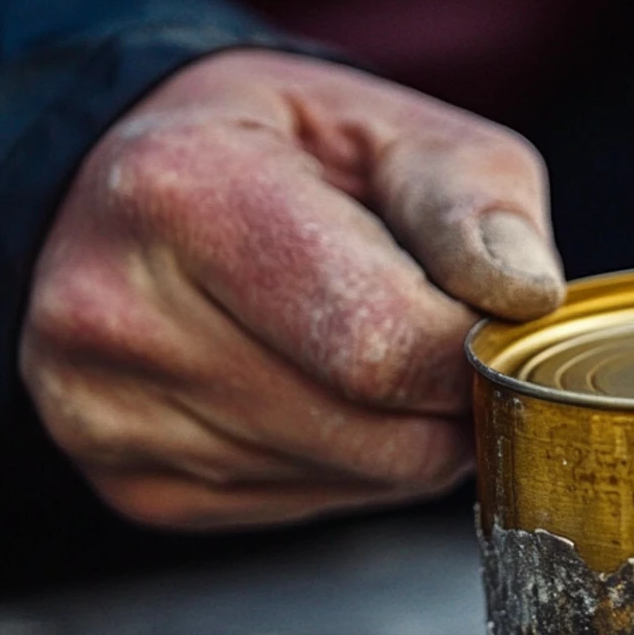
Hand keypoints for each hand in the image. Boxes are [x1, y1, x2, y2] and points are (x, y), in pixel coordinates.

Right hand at [21, 49, 562, 528]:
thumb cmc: (276, 149)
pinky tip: (307, 385)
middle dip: (445, 396)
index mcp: (182, 194)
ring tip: (356, 343)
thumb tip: (524, 294)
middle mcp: (117, 313)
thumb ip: (471, 197)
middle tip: (431, 329)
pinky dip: (344, 461)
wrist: (116, 188)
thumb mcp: (387, 125)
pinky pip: (306, 508)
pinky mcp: (134, 485)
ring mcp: (109, 413)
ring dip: (399, 432)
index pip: (383, 345)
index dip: (469, 345)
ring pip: (354, 482)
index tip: (481, 310)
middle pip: (376, 432)